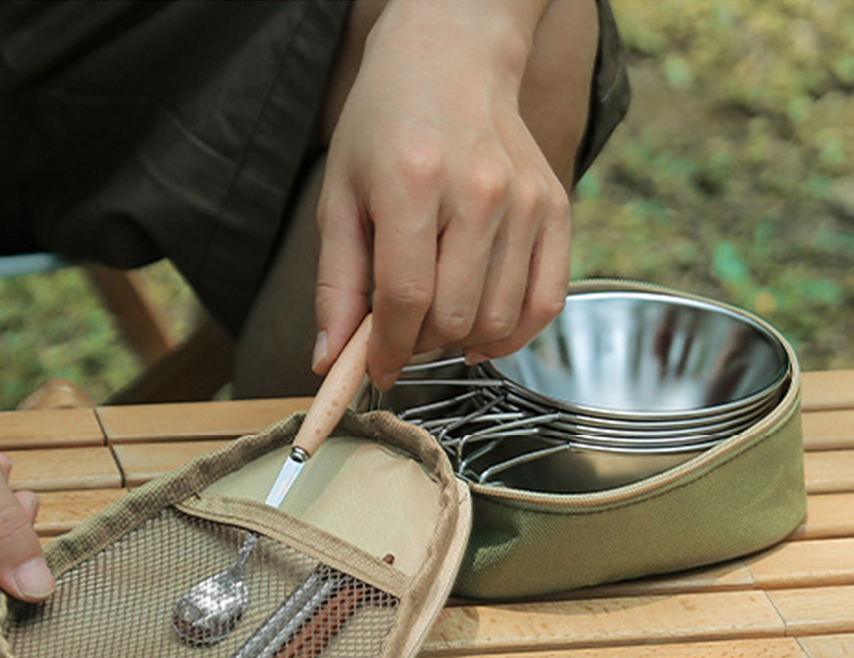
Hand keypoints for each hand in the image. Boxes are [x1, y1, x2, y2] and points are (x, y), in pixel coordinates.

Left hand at [315, 0, 589, 388]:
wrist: (451, 60)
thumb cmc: (383, 127)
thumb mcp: (339, 198)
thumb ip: (335, 285)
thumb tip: (330, 361)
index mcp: (413, 181)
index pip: (404, 298)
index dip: (385, 350)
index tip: (374, 369)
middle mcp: (479, 190)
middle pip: (452, 317)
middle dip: (417, 345)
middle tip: (399, 332)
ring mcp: (526, 200)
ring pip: (497, 319)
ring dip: (459, 341)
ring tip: (435, 320)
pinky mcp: (556, 208)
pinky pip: (546, 303)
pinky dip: (513, 334)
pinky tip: (481, 332)